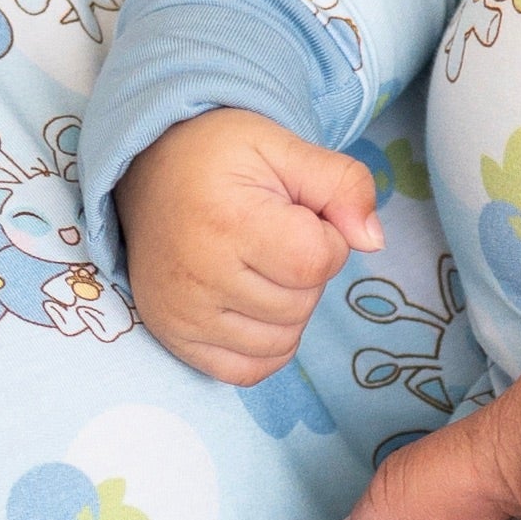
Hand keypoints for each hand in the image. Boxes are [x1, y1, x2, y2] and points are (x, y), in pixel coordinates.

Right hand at [118, 110, 382, 384]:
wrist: (146, 167)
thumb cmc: (219, 156)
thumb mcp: (285, 148)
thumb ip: (343, 184)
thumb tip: (374, 242)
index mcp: (229, 221)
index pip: (317, 263)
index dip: (327, 237)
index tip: (298, 214)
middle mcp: (200, 275)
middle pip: (301, 304)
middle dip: (306, 272)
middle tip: (272, 236)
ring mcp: (183, 312)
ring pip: (281, 340)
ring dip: (288, 308)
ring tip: (258, 265)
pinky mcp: (173, 335)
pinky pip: (245, 370)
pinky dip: (265, 346)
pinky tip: (254, 307)